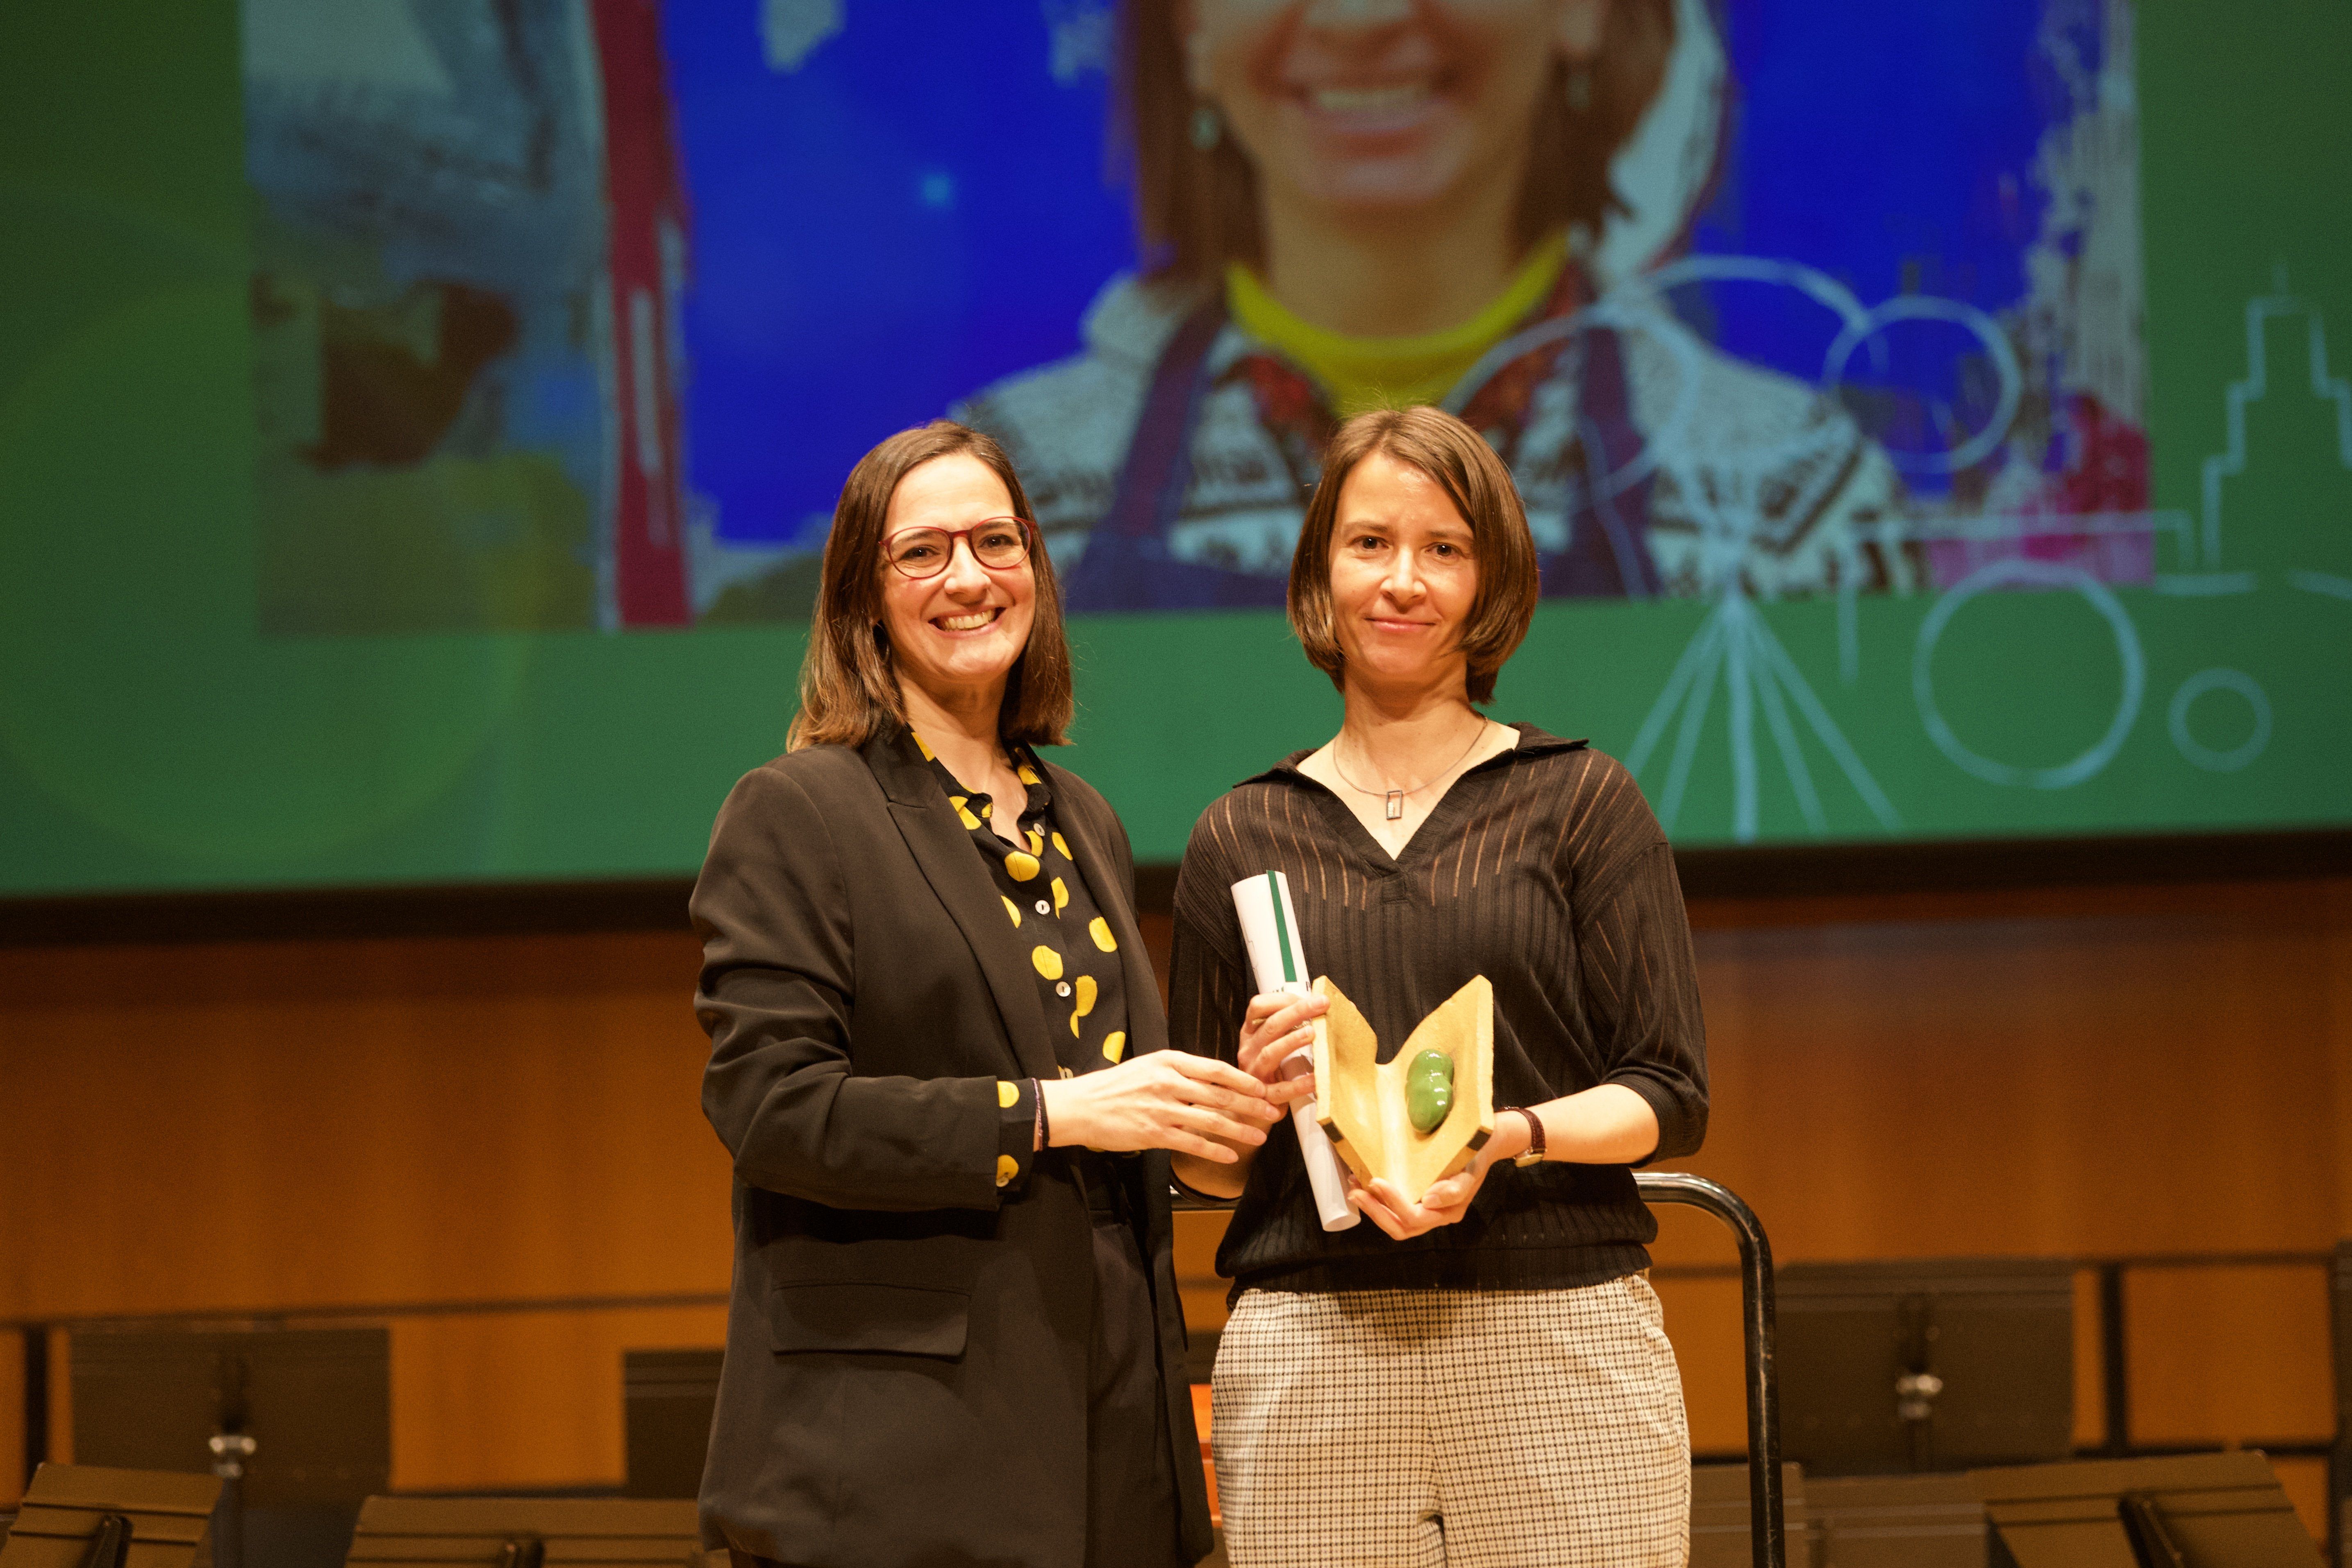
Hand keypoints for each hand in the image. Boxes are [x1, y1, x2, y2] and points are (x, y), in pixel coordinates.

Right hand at [1041, 1052, 1284, 1162]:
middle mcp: (1168, 1081)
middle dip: (1252, 1104)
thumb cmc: (1114, 1086)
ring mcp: (1162, 1108)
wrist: (1080, 1106)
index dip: (1245, 1079)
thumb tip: (1214, 1080)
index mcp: (1169, 1060)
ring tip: (1260, 1135)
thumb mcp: (1148, 1066)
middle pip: (1221, 1094)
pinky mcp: (1154, 1134)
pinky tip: (1230, 1156)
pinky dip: (1215, 1150)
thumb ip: (1180, 1071)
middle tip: (1273, 1111)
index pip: (1217, 1068)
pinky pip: (1193, 1143)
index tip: (1264, 1086)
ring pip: (1212, 1120)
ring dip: (1240, 1129)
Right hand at [1236, 989, 1326, 1106]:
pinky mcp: (1264, 1097)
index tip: (1309, 996)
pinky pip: (1282, 1089)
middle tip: (1321, 1004)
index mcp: (1251, 1034)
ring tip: (1312, 1033)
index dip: (1282, 999)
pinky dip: (1299, 1084)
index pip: (1258, 1007)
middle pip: (1270, 1026)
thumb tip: (1326, 1011)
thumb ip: (1291, 1028)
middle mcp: (1249, 1050)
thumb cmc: (1268, 1073)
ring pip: (1270, 1053)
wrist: (1249, 1110)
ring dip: (1291, 1041)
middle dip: (1296, 1011)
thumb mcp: (1272, 1046)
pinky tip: (1316, 1078)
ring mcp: (1254, 1073)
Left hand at [1347, 1111, 1531, 1239]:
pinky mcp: (1419, 1199)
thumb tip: (1429, 1201)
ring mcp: (1427, 1210)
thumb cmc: (1477, 1154)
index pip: (1414, 1217)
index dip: (1393, 1203)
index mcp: (1448, 1212)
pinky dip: (1378, 1200)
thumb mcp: (1471, 1170)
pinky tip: (1365, 1184)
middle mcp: (1436, 1216)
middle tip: (1355, 1193)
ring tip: (1354, 1188)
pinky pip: (1396, 1209)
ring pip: (1395, 1222)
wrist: (1485, 1144)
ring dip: (1373, 1208)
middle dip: (1375, 1212)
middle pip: (1400, 1227)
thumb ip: (1455, 1189)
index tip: (1376, 1181)